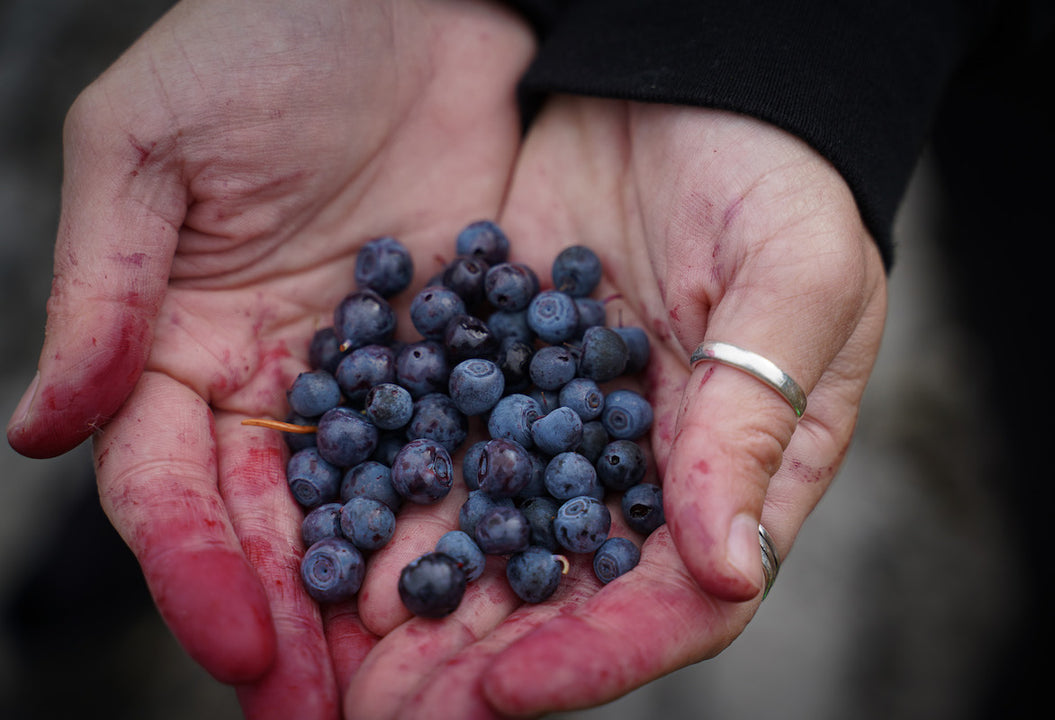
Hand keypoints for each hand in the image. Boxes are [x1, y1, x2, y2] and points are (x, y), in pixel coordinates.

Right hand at [5, 0, 533, 715]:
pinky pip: (469, 450)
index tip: (238, 645)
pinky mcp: (468, 352)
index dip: (198, 567)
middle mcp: (280, 380)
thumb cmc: (265, 39)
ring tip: (414, 690)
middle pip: (277, 526)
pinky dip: (476, 519)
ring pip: (371, 510)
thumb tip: (37, 426)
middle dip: (294, 625)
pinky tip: (500, 584)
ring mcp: (378, 376)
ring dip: (383, 604)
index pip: (178, 486)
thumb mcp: (152, 145)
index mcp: (188, 345)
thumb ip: (102, 288)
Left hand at [341, 97, 887, 717]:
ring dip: (416, 600)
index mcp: (731, 470)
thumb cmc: (774, 171)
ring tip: (339, 650)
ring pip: (486, 536)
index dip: (593, 654)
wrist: (683, 79)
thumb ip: (754, 417)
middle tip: (388, 709)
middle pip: (560, 594)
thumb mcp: (796, 275)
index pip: (672, 599)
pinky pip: (436, 446)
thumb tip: (722, 565)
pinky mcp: (490, 372)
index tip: (505, 687)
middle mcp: (638, 471)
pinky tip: (328, 533)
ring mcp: (557, 425)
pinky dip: (385, 497)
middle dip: (476, 660)